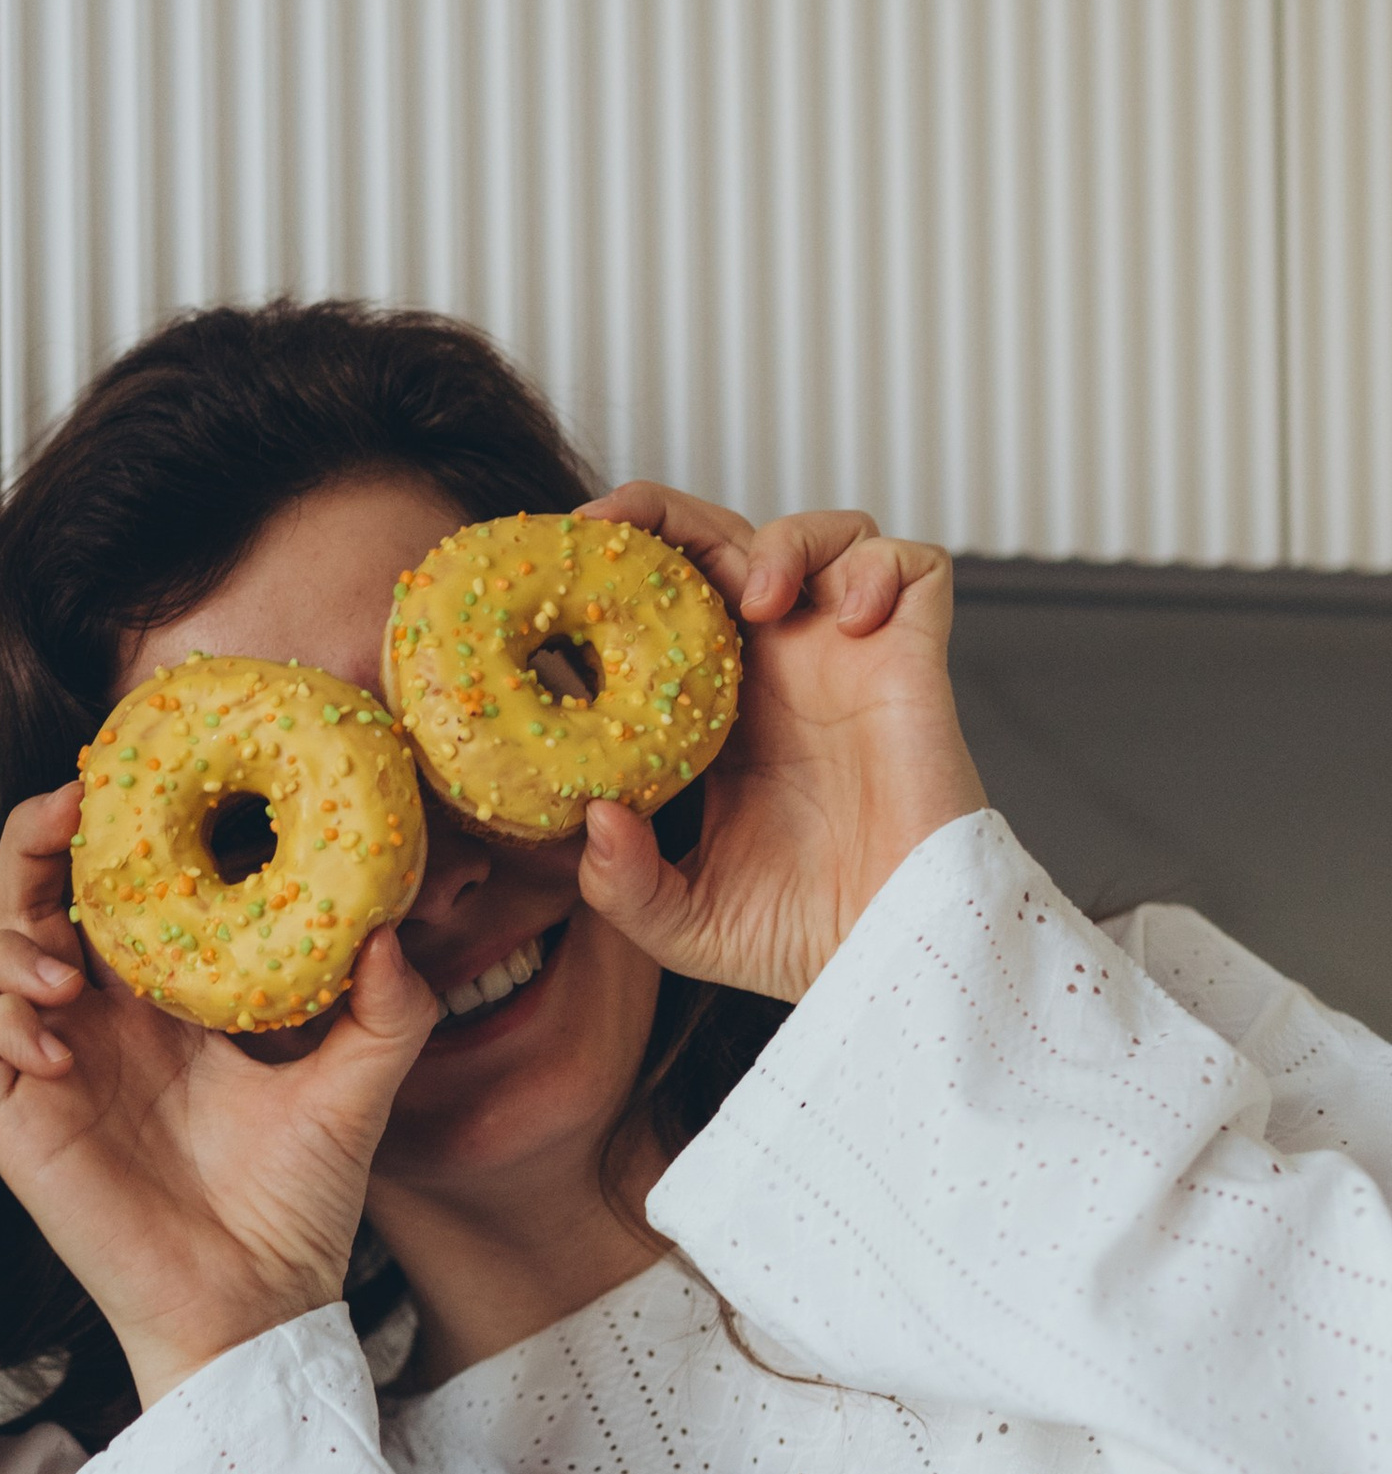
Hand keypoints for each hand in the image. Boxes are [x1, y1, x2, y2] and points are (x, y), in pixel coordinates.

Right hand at [0, 784, 438, 1404]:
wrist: (259, 1305)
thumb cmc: (298, 1208)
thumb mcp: (357, 1089)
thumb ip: (386, 1010)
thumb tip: (391, 929)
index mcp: (162, 999)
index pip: (109, 886)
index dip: (105, 828)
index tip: (134, 782)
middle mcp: (94, 1021)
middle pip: (23, 895)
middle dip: (33, 842)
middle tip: (74, 811)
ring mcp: (47, 1066)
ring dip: (3, 938)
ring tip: (67, 968)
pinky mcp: (12, 1116)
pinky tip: (59, 1043)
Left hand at [572, 486, 985, 1002]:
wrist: (896, 957)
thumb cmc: (800, 939)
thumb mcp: (678, 918)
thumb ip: (620, 880)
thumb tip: (592, 816)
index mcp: (718, 711)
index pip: (662, 605)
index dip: (615, 573)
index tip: (556, 566)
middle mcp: (780, 670)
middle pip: (725, 543)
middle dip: (667, 516)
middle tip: (610, 528)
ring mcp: (849, 658)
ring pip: (824, 535)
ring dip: (784, 539)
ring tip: (759, 600)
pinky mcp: (914, 659)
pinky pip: (916, 566)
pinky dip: (881, 566)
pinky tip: (851, 620)